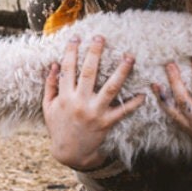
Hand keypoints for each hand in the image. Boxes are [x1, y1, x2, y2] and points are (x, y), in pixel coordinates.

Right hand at [43, 35, 145, 170]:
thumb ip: (50, 86)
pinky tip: (143, 93)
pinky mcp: (106, 123)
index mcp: (65, 96)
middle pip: (89, 72)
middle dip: (95, 52)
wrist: (69, 153)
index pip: (68, 69)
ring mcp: (95, 112)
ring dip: (121, 71)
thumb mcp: (48, 107)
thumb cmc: (58, 127)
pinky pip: (123, 111)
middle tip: (101, 37)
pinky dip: (134, 103)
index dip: (71, 52)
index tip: (76, 38)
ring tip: (129, 57)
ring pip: (110, 88)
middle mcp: (80, 102)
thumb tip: (54, 65)